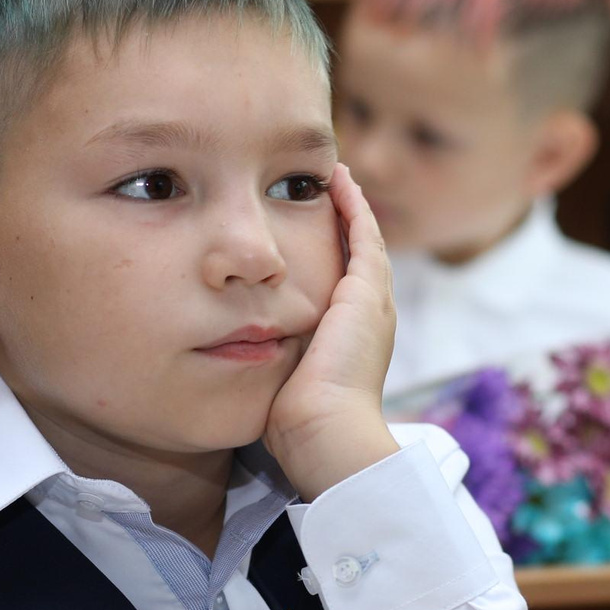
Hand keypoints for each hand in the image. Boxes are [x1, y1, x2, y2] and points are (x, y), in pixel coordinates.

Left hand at [268, 162, 399, 499]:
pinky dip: (352, 206)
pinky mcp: (367, 293)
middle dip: (344, 221)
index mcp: (352, 337)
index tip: (310, 227)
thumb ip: (270, 360)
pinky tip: (336, 181)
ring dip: (349, 205)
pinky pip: (362, 235)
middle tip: (325, 187)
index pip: (344, 282)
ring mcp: (373, 303)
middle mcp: (370, 316)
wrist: (327, 433)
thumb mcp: (283, 381)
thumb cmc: (298, 423)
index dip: (331, 252)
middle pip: (358, 255)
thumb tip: (237, 353)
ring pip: (364, 239)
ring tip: (331, 176)